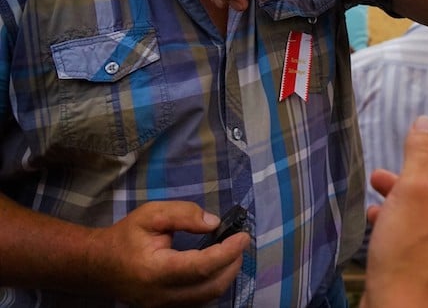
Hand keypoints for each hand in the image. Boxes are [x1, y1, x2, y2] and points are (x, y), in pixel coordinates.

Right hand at [91, 201, 247, 306]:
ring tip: (231, 252)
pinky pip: (197, 300)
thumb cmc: (125, 237)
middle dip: (232, 264)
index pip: (202, 266)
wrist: (98, 264)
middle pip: (210, 287)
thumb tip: (214, 223)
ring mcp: (162, 306)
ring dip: (225, 275)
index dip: (228, 252)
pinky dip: (213, 283)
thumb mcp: (151, 214)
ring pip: (207, 297)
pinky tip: (216, 266)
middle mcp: (160, 295)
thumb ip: (183, 214)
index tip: (244, 236)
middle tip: (240, 242)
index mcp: (156, 271)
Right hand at [359, 116, 427, 307]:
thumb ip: (420, 154)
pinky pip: (417, 228)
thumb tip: (427, 123)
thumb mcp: (413, 191)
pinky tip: (374, 211)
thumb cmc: (412, 253)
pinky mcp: (425, 261)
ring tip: (379, 178)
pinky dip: (399, 215)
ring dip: (409, 188)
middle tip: (419, 149)